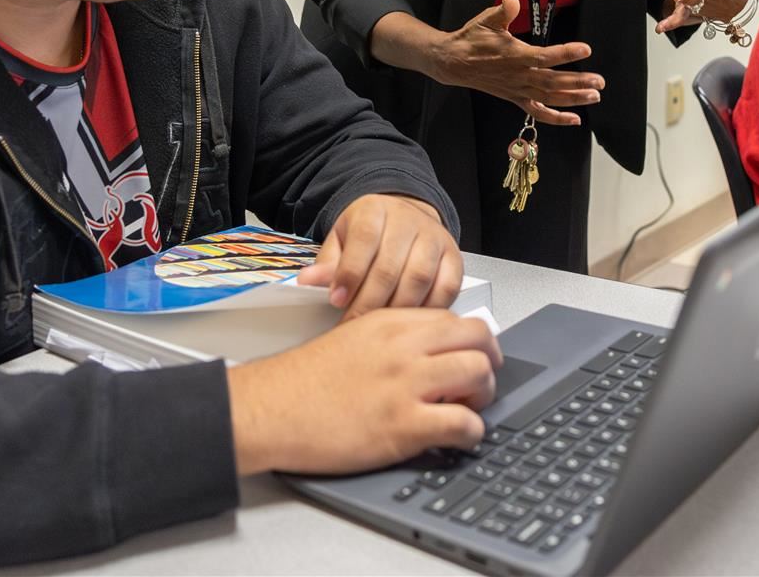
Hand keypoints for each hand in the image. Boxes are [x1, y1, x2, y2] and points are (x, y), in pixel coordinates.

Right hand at [229, 308, 499, 475]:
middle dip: (489, 362)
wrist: (270, 409)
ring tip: (467, 410)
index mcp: (391, 322)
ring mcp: (406, 384)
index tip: (471, 358)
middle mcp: (404, 347)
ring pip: (479, 375)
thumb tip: (429, 352)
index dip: (473, 342)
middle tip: (479, 384)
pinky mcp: (403, 425)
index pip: (457, 320)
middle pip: (478, 340)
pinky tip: (458, 438)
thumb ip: (393, 339)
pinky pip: (464, 424)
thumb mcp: (354, 338)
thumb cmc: (303, 380)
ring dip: (484, 396)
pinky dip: (472, 433)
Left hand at [298, 195, 462, 320]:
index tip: (337, 300)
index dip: (350, 273)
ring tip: (379, 328)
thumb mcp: (341, 240)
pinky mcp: (453, 257)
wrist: (403, 218)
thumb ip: (328, 262)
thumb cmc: (368, 234)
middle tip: (353, 325)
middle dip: (369, 301)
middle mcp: (408, 220)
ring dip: (397, 309)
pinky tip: (410, 323)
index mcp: (374, 210)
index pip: (364, 240)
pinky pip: (446, 288)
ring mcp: (434, 237)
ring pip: (419, 278)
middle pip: (390, 265)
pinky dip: (429, 309)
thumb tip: (308, 281)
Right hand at [431, 0, 602, 126]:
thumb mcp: (486, 20)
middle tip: (599, 81)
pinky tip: (574, 119)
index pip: (544, 56)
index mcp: (514, 55)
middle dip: (578, 82)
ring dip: (573, 99)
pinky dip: (556, 118)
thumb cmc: (472, 39)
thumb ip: (503, 10)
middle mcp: (518, 76)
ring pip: (549, 98)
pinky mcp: (515, 98)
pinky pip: (537, 112)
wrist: (454, 62)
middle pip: (552, 82)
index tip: (585, 50)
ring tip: (594, 96)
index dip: (565, 54)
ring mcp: (517, 90)